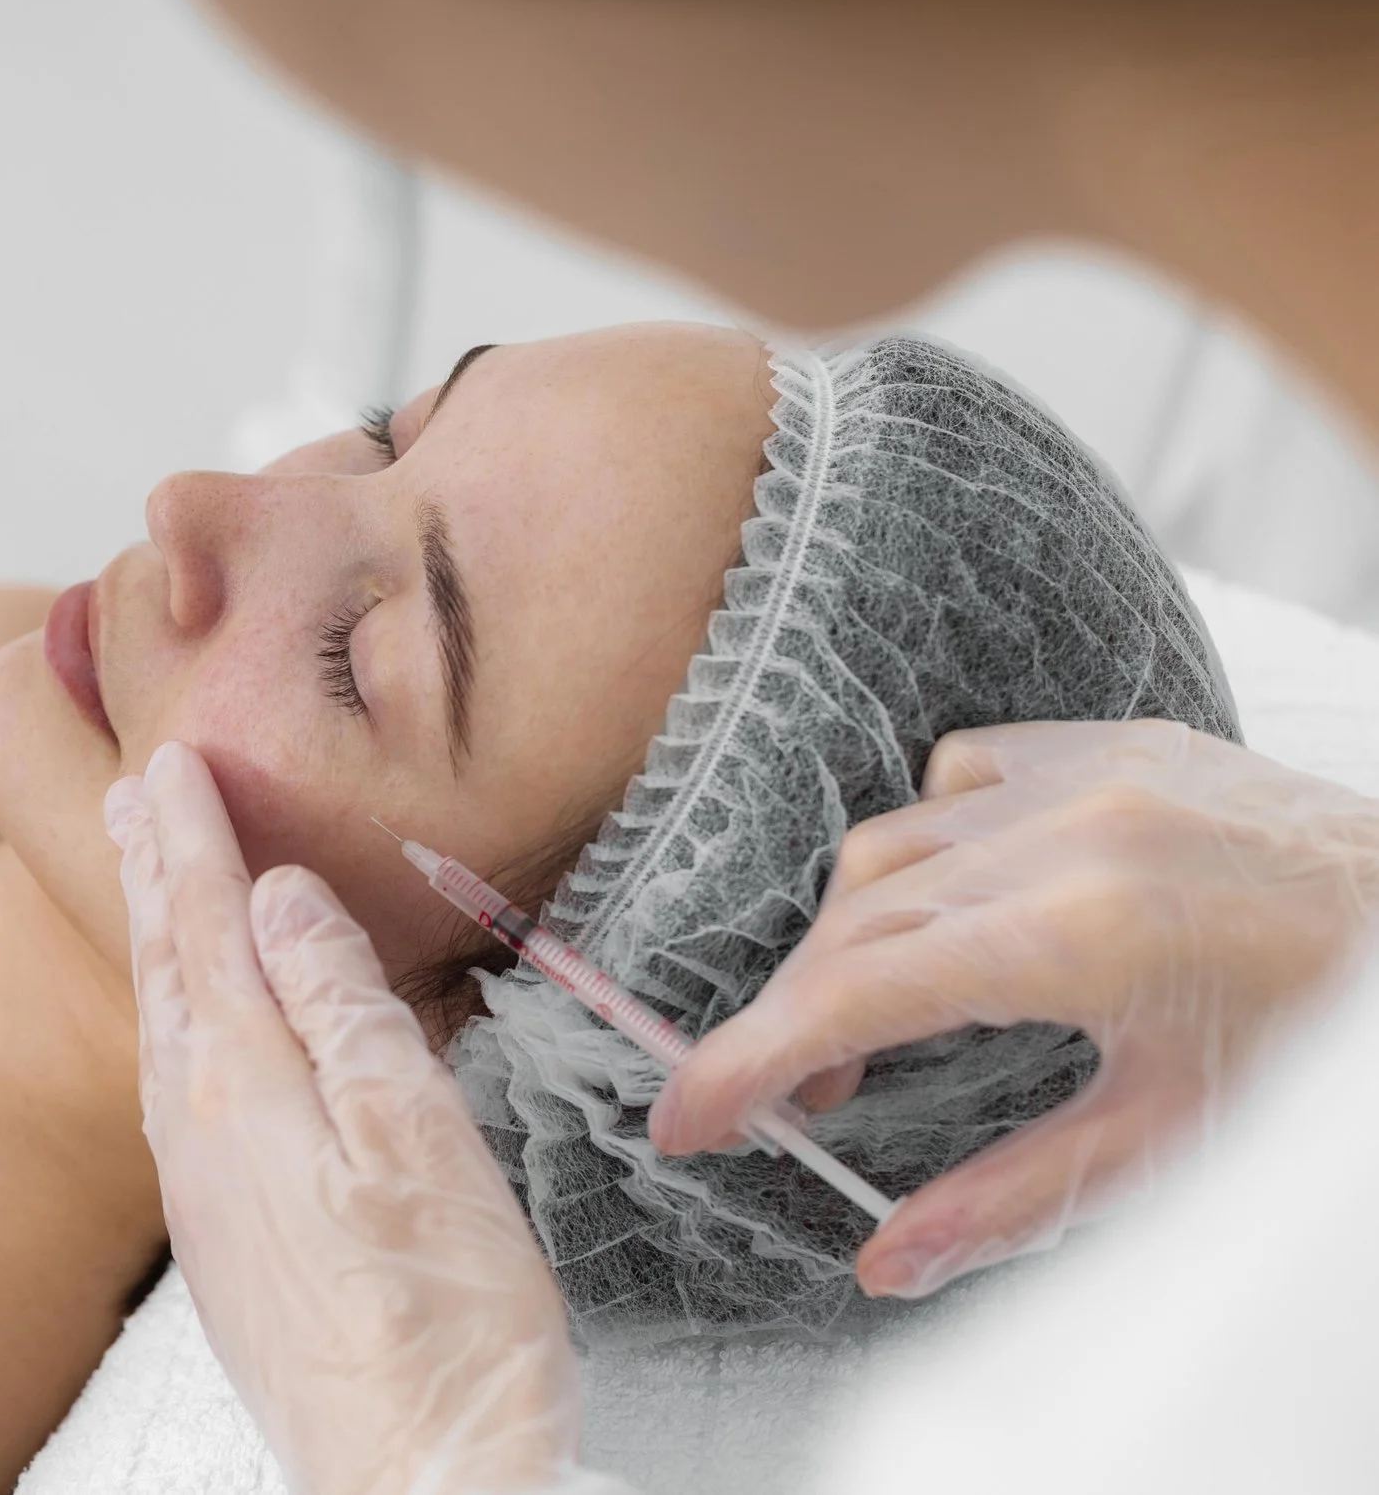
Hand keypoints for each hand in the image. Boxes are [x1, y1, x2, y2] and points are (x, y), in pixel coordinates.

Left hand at [108, 743, 594, 1494]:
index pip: (204, 923)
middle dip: (150, 872)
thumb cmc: (443, 1321)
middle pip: (167, 968)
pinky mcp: (225, 1245)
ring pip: (164, 1027)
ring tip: (148, 880)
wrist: (417, 1479)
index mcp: (245, 1086)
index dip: (190, 835)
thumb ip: (342, 1007)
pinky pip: (176, 1090)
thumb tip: (279, 901)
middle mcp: (199, 1132)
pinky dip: (176, 1021)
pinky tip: (191, 1032)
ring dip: (154, 941)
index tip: (172, 761)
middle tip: (128, 793)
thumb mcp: (415, 1135)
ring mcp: (204, 1194)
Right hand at [650, 719, 1378, 1298]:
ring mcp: (1090, 771)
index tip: (689, 1119)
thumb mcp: (1177, 1142)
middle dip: (793, 1022)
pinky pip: (957, 779)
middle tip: (773, 1109)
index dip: (752, 1059)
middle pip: (856, 923)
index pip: (861, 993)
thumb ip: (1015, 1201)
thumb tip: (890, 1262)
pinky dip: (924, 849)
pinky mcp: (1112, 742)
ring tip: (863, 1028)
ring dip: (850, 940)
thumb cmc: (1329, 1049)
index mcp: (1085, 933)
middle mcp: (1071, 831)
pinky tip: (949, 911)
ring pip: (890, 847)